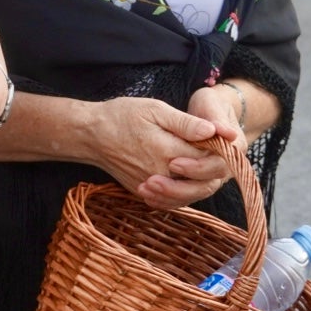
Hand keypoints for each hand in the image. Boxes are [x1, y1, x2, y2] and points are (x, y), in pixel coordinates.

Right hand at [92, 97, 240, 209]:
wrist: (90, 134)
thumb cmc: (122, 116)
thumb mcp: (154, 109)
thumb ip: (185, 123)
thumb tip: (214, 131)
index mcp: (167, 151)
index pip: (207, 158)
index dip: (218, 149)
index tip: (219, 137)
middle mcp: (161, 174)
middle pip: (202, 182)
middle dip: (212, 168)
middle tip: (212, 150)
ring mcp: (151, 186)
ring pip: (189, 196)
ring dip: (200, 183)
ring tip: (200, 164)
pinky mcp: (143, 191)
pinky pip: (171, 201)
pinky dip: (183, 193)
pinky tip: (184, 179)